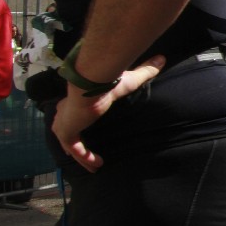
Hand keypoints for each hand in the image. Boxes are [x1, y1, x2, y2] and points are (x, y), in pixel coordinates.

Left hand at [52, 56, 164, 172]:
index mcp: (73, 100)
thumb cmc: (106, 81)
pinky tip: (96, 165)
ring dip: (80, 156)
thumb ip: (144, 71)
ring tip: (94, 167)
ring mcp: (64, 124)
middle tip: (84, 155)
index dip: (75, 123)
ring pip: (70, 145)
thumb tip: (162, 58)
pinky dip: (85, 158)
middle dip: (73, 144)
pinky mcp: (67, 133)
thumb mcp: (129, 79)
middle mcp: (64, 113)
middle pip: (66, 132)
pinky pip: (76, 150)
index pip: (70, 114)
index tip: (83, 130)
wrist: (91, 84)